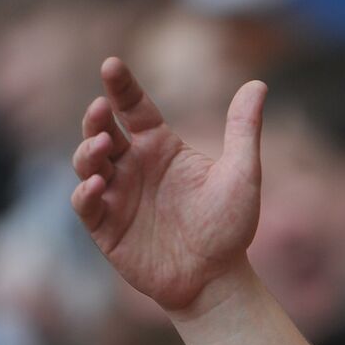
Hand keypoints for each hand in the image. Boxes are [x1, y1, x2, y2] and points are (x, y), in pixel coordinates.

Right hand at [71, 57, 266, 311]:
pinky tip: (99, 185)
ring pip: (88, 164)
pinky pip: (86, 206)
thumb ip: (243, 130)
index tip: (112, 65)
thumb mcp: (242, 175)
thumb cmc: (230, 227)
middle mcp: (133, 167)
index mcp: (160, 148)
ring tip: (102, 145)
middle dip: (97, 118)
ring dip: (88, 152)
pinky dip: (86, 194)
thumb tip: (258, 84)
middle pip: (103, 131)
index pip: (134, 108)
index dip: (121, 86)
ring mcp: (116, 196)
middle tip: (102, 108)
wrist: (218, 279)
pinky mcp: (106, 228)